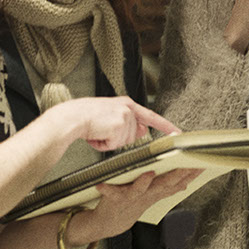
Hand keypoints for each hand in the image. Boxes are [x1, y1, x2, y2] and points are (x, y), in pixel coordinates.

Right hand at [58, 96, 180, 151]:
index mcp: (126, 104)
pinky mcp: (118, 125)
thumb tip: (142, 131)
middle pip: (133, 135)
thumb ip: (127, 123)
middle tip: (101, 130)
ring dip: (108, 141)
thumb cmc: (85, 116)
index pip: (150, 116)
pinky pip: (114, 145)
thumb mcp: (109, 116)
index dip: (165, 125)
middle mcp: (128, 108)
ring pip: (123, 142)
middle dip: (117, 138)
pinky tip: (95, 134)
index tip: (177, 132)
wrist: (71, 116)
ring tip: (96, 131)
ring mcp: (124, 117)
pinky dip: (103, 144)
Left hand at [86, 169, 202, 238]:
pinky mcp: (115, 199)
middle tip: (187, 165)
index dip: (191, 173)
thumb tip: (186, 181)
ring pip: (141, 189)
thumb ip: (168, 188)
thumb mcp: (152, 196)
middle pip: (165, 184)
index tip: (202, 163)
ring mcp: (131, 197)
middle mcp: (147, 194)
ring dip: (145, 182)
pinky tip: (102, 185)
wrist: (110, 223)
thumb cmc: (130, 205)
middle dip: (176, 175)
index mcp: (156, 191)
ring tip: (149, 173)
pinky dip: (107, 189)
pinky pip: (111, 193)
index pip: (178, 181)